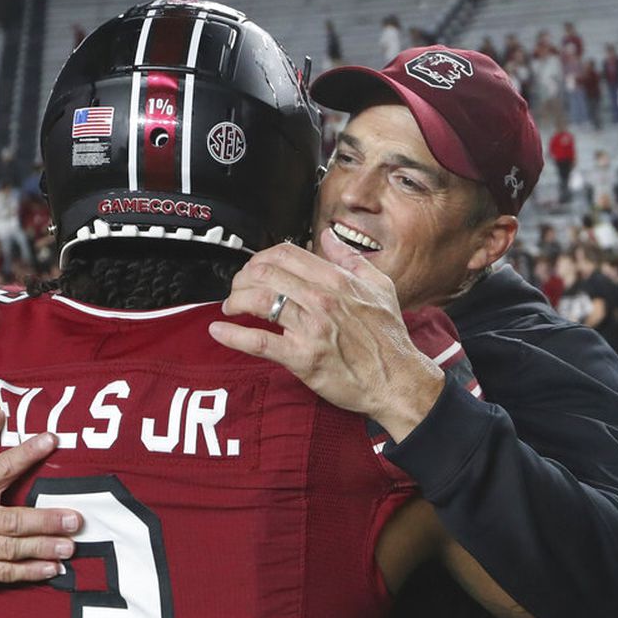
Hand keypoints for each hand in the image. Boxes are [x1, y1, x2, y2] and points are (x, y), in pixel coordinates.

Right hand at [0, 411, 79, 587]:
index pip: (1, 467)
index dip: (26, 453)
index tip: (51, 441)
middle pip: (13, 519)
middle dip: (46, 520)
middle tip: (75, 520)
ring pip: (11, 548)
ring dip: (42, 548)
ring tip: (70, 546)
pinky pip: (3, 572)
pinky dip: (28, 572)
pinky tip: (52, 569)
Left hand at [208, 233, 443, 442]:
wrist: (397, 380)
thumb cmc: (389, 339)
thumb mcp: (380, 287)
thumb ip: (351, 258)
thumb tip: (328, 237)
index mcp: (337, 280)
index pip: (286, 253)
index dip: (262, 257)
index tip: (255, 268)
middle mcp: (321, 299)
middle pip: (265, 273)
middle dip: (243, 278)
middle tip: (238, 289)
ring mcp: (310, 328)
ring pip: (258, 301)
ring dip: (235, 301)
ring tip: (230, 307)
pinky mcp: (302, 358)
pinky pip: (259, 342)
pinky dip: (233, 335)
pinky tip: (219, 331)